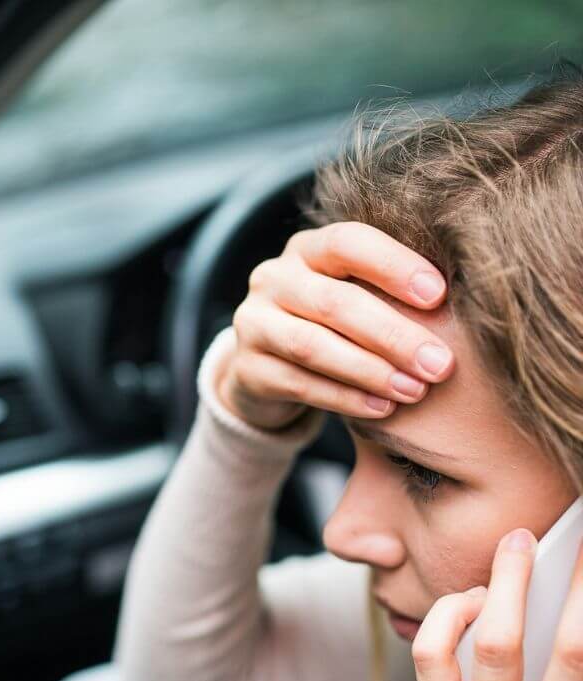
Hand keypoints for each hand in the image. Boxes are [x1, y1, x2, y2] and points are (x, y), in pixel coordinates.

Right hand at [217, 221, 455, 430]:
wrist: (268, 367)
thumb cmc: (334, 325)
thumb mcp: (357, 296)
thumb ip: (391, 293)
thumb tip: (463, 305)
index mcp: (307, 249)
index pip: (347, 243)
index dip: (393, 266)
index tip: (439, 296)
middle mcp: (273, 279)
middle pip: (333, 302)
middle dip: (393, 334)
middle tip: (440, 364)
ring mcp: (253, 323)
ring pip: (312, 346)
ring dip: (370, 370)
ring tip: (415, 390)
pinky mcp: (247, 369)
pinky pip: (299, 384)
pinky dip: (345, 398)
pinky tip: (382, 408)